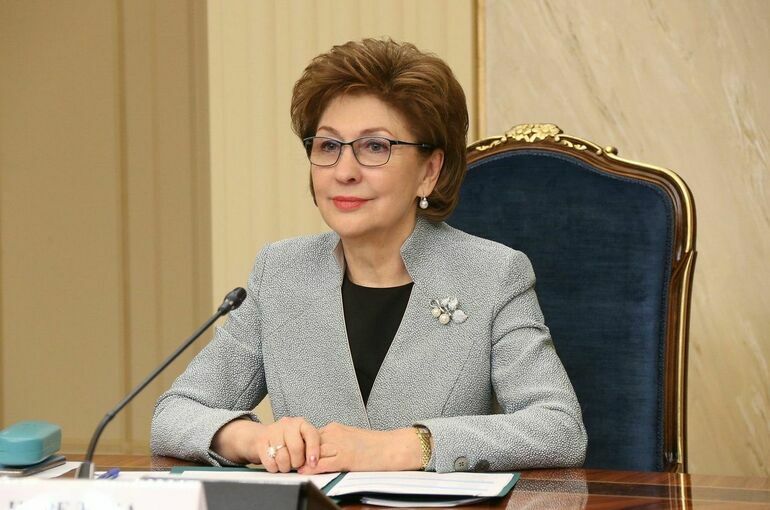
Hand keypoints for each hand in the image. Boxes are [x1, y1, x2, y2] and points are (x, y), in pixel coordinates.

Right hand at [211, 416, 319, 472]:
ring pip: (282, 458)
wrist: (265, 436)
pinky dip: (274, 468)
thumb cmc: (289, 441)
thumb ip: (310, 449)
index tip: (313, 464)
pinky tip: (276, 463)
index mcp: (301, 423)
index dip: (313, 451)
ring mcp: (273, 431)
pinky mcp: (261, 442)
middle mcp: (288, 425)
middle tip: (296, 464)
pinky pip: (270, 462)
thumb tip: (314, 465)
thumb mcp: (303, 440)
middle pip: (296, 449)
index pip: (311, 435)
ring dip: (285, 467)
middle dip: (297, 462)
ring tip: (285, 464)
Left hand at [297, 423, 421, 473]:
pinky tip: (304, 471)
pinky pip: (323, 462)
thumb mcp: (350, 438)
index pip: (310, 436)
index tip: (292, 452)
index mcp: (336, 428)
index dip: (300, 446)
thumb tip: (321, 451)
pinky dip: (311, 467)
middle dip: (297, 452)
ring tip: (290, 467)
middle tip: (286, 460)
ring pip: (313, 451)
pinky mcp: (346, 457)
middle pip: (308, 442)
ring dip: (301, 460)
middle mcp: (335, 433)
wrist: (393, 447)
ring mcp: (340, 445)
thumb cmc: (375, 445)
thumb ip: (334, 441)